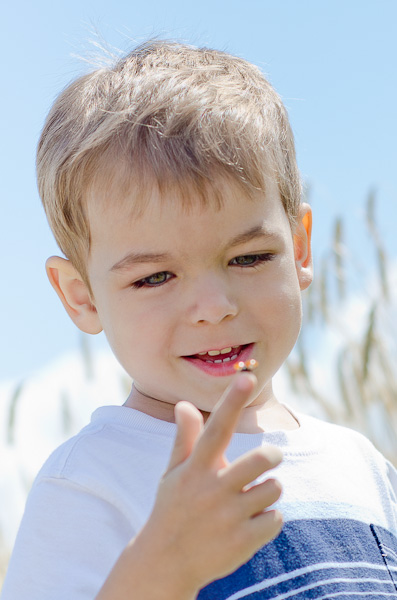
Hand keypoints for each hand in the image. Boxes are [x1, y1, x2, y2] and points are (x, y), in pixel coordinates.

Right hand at [141, 373, 282, 594]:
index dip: (232, 401)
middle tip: (270, 460)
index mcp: (196, 469)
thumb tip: (183, 403)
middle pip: (261, 460)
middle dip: (272, 456)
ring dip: (268, 492)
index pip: (217, 428)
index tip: (246, 376)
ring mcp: (229, 517)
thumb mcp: (174, 473)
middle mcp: (213, 490)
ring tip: (249, 501)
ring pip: (274, 489)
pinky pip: (276, 519)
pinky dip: (268, 520)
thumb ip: (185, 438)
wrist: (166, 563)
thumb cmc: (174, 508)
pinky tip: (248, 526)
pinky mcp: (244, 542)